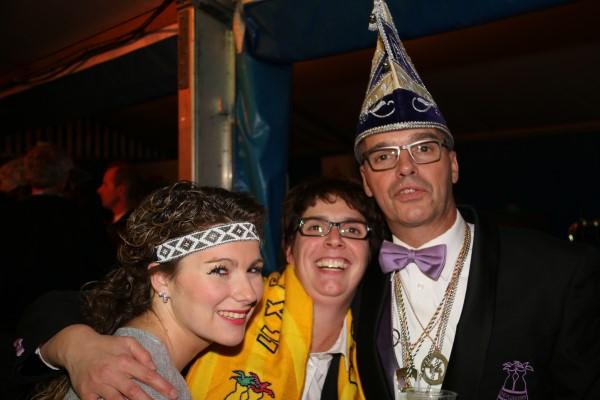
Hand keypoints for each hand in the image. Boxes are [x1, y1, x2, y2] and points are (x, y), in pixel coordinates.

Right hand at [40, 325, 177, 399]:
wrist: (76, 347)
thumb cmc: (106, 345)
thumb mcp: (126, 342)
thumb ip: (142, 353)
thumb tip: (154, 369)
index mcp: (123, 360)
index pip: (147, 375)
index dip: (162, 386)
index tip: (173, 394)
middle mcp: (111, 373)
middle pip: (134, 392)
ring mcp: (98, 384)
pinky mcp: (86, 393)